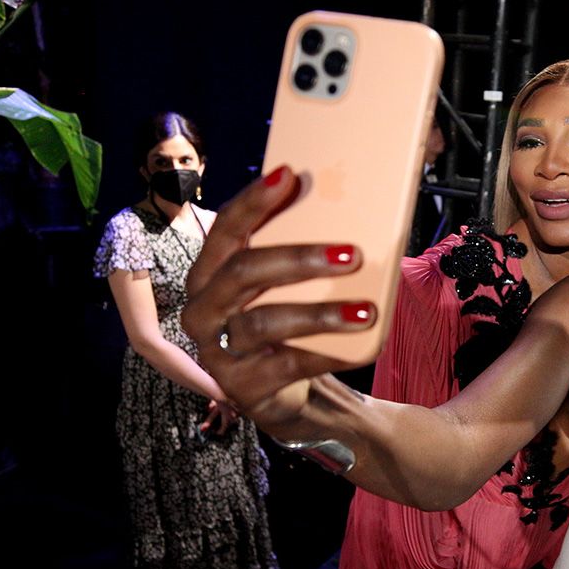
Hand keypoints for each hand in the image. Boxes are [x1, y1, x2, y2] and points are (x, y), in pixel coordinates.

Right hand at [181, 167, 376, 438]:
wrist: (286, 392)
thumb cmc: (286, 323)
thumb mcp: (285, 285)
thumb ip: (293, 248)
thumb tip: (343, 195)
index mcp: (208, 273)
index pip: (225, 229)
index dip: (253, 201)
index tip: (288, 175)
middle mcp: (202, 309)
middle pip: (243, 273)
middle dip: (299, 258)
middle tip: (352, 254)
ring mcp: (217, 351)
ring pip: (264, 323)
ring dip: (320, 314)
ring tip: (365, 310)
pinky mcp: (241, 387)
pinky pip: (287, 366)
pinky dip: (327, 354)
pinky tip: (358, 346)